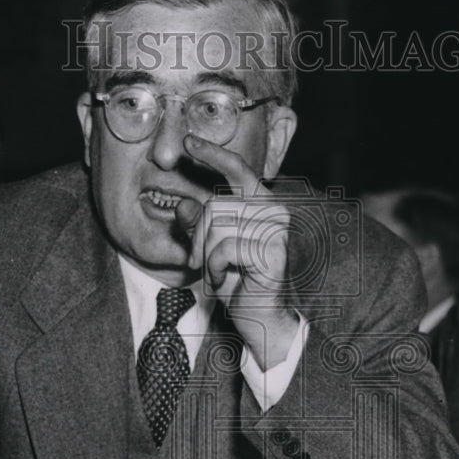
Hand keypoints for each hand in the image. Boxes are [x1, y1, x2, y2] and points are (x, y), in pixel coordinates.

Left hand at [177, 133, 299, 369]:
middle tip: (197, 262)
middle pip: (215, 206)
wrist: (258, 317)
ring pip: (218, 228)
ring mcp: (276, 230)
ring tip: (216, 273)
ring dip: (206, 256)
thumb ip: (196, 225)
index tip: (188, 141)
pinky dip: (216, 269)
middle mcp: (273, 210)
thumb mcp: (207, 249)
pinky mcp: (273, 252)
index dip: (212, 153)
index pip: (237, 169)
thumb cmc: (235, 280)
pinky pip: (225, 249)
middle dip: (198, 238)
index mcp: (259, 203)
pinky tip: (225, 280)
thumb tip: (182, 204)